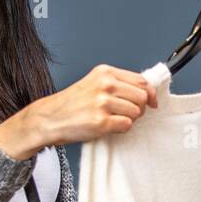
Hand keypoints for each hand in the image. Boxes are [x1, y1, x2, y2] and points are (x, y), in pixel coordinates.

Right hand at [0, 64, 157, 158]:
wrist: (49, 118)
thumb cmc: (72, 103)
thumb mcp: (94, 83)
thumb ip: (119, 84)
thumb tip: (148, 93)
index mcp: (105, 73)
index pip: (142, 81)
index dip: (150, 94)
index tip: (151, 102)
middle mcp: (105, 85)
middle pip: (143, 97)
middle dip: (139, 108)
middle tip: (126, 113)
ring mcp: (102, 103)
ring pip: (136, 112)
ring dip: (129, 119)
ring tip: (113, 119)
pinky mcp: (100, 121)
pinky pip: (126, 125)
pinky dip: (121, 129)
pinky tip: (108, 126)